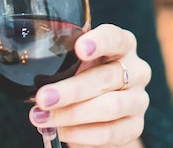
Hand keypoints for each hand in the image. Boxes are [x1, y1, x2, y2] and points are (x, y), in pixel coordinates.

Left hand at [28, 24, 150, 146]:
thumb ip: (65, 59)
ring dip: (71, 114)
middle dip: (72, 89)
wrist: (104, 113)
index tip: (79, 48)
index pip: (115, 38)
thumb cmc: (85, 76)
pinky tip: (60, 131)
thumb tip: (33, 66)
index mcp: (123, 45)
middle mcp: (137, 70)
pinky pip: (109, 133)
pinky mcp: (135, 126)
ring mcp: (139, 100)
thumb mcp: (77, 62)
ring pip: (109, 107)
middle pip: (107, 77)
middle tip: (43, 97)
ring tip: (42, 118)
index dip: (99, 42)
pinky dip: (81, 133)